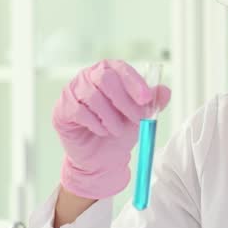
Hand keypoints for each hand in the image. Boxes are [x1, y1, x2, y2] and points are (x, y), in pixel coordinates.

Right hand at [53, 60, 171, 199]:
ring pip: (92, 95)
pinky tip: (101, 131)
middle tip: (137, 119)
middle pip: (105, 78)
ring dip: (110, 116)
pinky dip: (94, 123)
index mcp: (108, 72)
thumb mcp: (140, 117)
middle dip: (124, 100)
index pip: (121, 68)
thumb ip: (152, 103)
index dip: (134, 83)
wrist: (100, 159)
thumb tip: (166, 91)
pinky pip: (78, 111)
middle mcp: (88, 76)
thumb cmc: (119, 132)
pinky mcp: (62, 109)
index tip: (146, 99)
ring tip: (118, 130)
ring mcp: (72, 91)